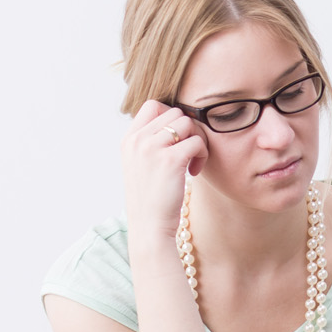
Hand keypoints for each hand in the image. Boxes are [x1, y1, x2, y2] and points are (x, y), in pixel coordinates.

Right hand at [122, 100, 207, 239]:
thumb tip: (178, 121)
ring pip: (188, 123)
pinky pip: (197, 141)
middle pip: (175, 112)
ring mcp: (152, 148)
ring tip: (192, 162)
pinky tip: (194, 172)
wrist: (149, 226)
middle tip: (189, 153)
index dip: (171, 116)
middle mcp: (137, 140)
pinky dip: (202, 154)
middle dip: (189, 130)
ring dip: (197, 141)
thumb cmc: (151, 198)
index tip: (177, 139)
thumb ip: (151, 141)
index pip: (153, 105)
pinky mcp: (170, 160)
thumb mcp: (140, 164)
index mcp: (129, 139)